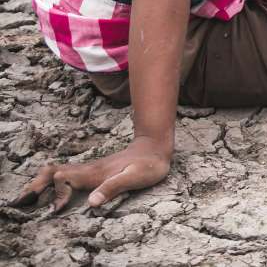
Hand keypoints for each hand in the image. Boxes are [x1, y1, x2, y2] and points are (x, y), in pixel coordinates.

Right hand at [9, 136, 170, 211]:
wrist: (155, 149)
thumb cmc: (148, 165)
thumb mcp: (135, 178)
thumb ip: (114, 188)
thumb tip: (92, 203)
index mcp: (93, 173)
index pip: (62, 179)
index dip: (56, 194)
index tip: (56, 209)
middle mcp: (87, 170)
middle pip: (51, 173)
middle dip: (34, 186)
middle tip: (19, 202)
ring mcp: (88, 170)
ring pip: (55, 173)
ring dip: (39, 184)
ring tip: (25, 199)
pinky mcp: (92, 172)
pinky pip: (64, 175)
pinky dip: (50, 183)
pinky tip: (47, 193)